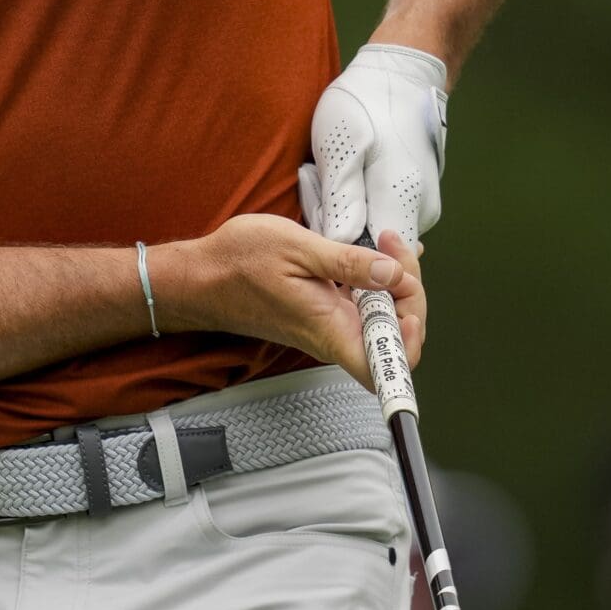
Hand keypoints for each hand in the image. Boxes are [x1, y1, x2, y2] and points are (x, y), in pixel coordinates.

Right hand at [157, 213, 425, 388]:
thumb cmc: (238, 263)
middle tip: (394, 246)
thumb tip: (394, 275)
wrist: (201, 278)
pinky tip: (377, 254)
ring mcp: (329, 327)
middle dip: (409, 291)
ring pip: (383, 320)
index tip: (408, 300)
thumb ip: (348, 264)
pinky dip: (378, 281)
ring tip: (386, 241)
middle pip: (395, 337)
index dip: (409, 344)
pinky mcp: (323, 315)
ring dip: (395, 283)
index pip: (384, 368)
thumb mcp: (296, 249)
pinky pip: (364, 307)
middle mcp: (334, 336)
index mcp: (330, 329)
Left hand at [310, 43, 448, 247]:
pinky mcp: (410, 195)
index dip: (342, 258)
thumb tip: (340, 245)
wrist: (398, 75)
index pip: (376, 263)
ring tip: (321, 173)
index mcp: (401, 202)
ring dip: (339, 210)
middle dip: (334, 227)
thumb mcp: (343, 147)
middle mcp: (417, 211)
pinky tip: (334, 174)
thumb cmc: (364, 105)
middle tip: (315, 185)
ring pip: (371, 229)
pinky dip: (351, 200)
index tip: (317, 225)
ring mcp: (417, 203)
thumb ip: (343, 199)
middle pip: (370, 248)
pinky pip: (378, 212)